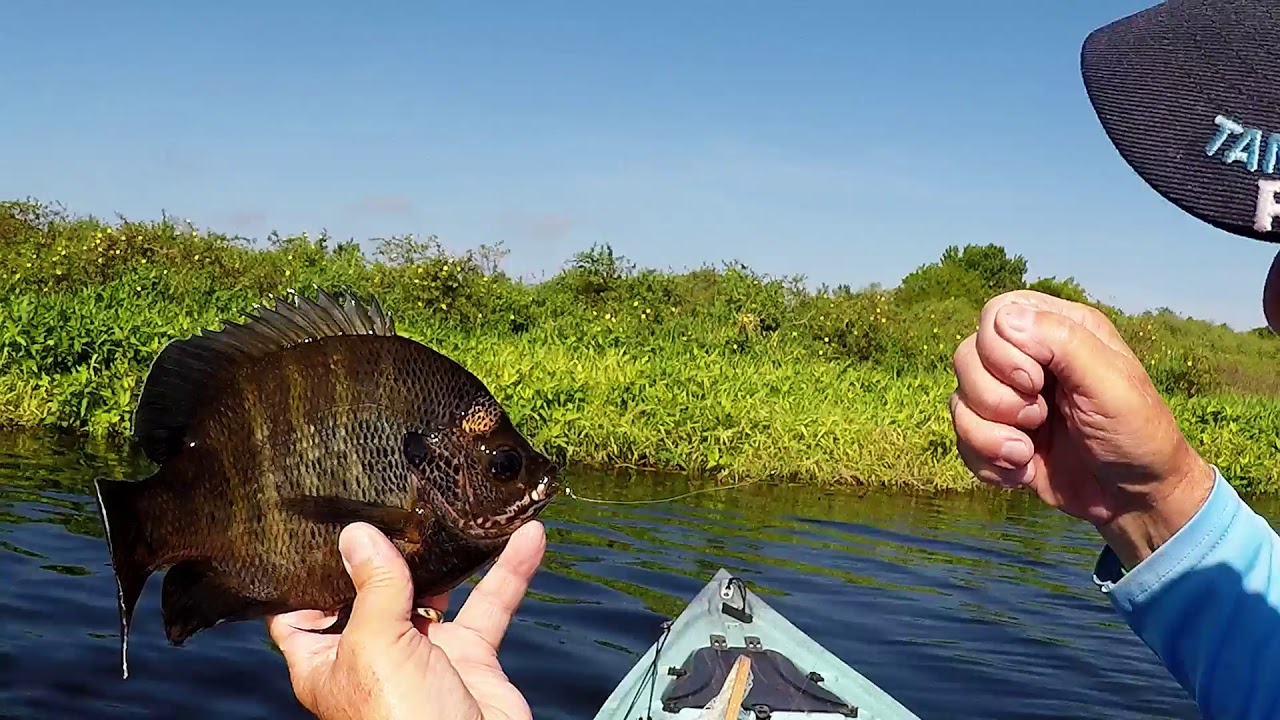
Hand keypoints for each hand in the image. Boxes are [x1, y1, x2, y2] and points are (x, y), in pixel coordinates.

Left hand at [266, 521, 545, 719]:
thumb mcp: (375, 646)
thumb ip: (372, 588)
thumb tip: (359, 536)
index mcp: (328, 660)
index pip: (298, 613)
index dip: (301, 576)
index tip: (311, 528)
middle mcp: (373, 653)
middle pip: (372, 590)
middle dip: (386, 548)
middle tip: (393, 498)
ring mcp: (425, 653)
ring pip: (437, 590)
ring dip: (450, 554)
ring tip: (456, 507)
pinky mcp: (471, 656)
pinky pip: (492, 605)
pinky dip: (511, 572)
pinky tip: (526, 537)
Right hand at [949, 290, 1213, 567]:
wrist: (1133, 500)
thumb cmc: (1136, 435)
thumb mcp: (1111, 384)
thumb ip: (1063, 343)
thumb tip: (1004, 319)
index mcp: (1060, 331)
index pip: (997, 315)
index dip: (1001, 350)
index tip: (1036, 383)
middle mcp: (1028, 359)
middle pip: (967, 357)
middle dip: (994, 398)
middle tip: (1037, 419)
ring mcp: (1009, 399)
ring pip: (959, 400)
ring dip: (988, 436)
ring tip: (1026, 454)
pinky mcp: (997, 436)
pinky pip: (961, 440)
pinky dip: (986, 462)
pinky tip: (1020, 471)